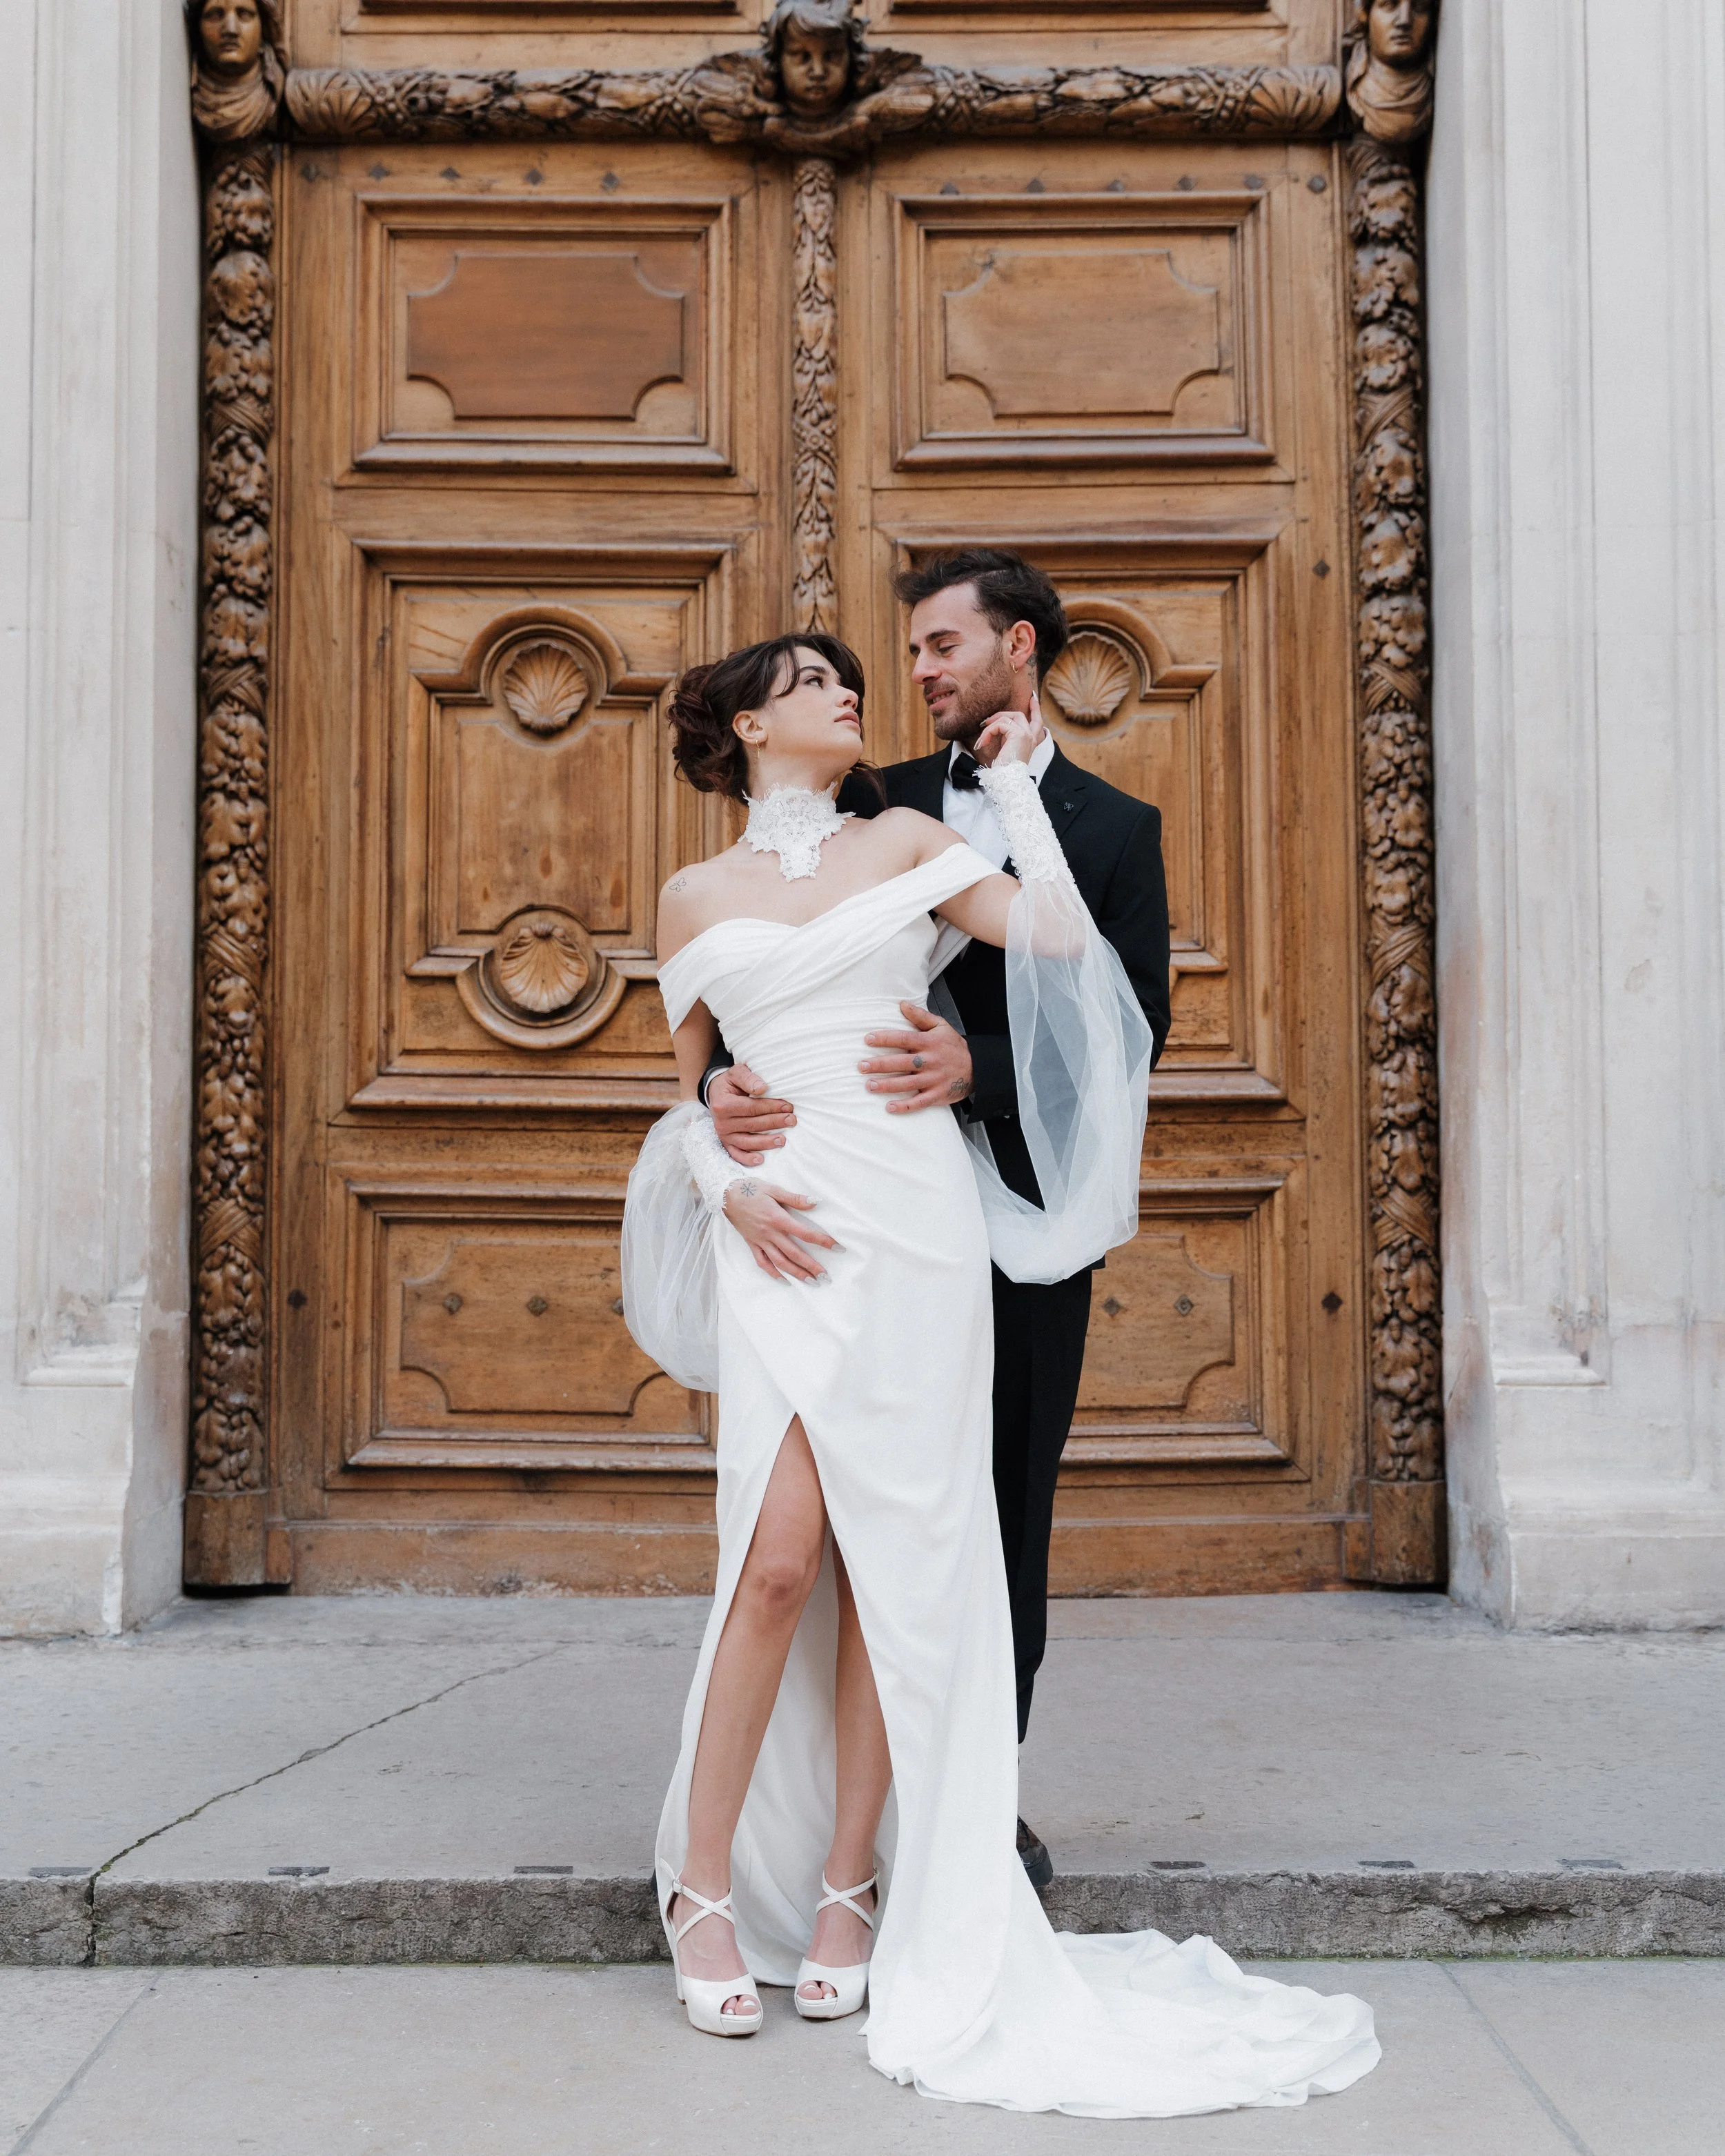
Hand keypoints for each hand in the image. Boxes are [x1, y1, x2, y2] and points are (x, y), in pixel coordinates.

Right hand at [709, 1062, 794, 1166]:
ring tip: (783, 1140)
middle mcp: (721, 1122)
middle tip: (791, 1120)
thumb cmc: (730, 1083)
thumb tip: (762, 1088)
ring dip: (765, 1142)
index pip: (751, 1108)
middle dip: (774, 1122)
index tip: (788, 1106)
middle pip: (752, 1125)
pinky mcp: (726, 1143)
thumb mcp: (736, 1073)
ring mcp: (723, 1135)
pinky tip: (761, 1160)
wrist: (716, 1093)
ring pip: (746, 1142)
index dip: (771, 1107)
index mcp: (723, 1104)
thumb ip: (748, 1078)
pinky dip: (747, 1159)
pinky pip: (736, 1154)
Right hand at [722, 1180, 837, 1282]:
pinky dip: (773, 1273)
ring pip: (780, 1261)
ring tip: (810, 1282)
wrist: (725, 1194)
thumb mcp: (774, 1189)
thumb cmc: (750, 1189)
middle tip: (825, 1277)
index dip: (822, 1241)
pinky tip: (784, 1280)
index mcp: (777, 1218)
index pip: (805, 1233)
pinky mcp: (751, 1244)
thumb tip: (816, 1202)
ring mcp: (760, 1240)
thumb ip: (795, 1198)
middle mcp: (769, 1233)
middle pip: (794, 1253)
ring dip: (796, 1273)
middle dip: (811, 1266)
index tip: (837, 1248)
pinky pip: (762, 1262)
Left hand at [859, 1002, 972, 1112]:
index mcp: (928, 1043)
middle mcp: (930, 1061)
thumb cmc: (953, 1046)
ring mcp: (933, 1079)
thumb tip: (901, 1004)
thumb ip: (920, 1016)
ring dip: (887, 1085)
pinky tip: (889, 1107)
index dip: (885, 1039)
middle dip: (880, 1065)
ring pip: (907, 1083)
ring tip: (869, 1085)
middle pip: (901, 1062)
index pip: (903, 1039)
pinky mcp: (937, 1095)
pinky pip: (919, 1102)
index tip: (868, 1039)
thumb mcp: (940, 1026)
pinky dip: (905, 1106)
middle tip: (861, 1066)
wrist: (977, 1067)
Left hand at [972, 692, 1046, 769]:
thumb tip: (994, 726)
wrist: (1007, 780)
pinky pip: (1000, 724)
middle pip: (1020, 715)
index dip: (1035, 708)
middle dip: (1002, 714)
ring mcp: (1027, 734)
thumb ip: (1007, 738)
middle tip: (986, 721)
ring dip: (991, 726)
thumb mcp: (1007, 750)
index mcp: (1031, 742)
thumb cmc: (1004, 770)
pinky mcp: (1019, 734)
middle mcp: (1031, 737)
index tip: (1032, 697)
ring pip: (1007, 718)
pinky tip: (983, 742)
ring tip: (982, 739)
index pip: (1037, 721)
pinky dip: (989, 732)